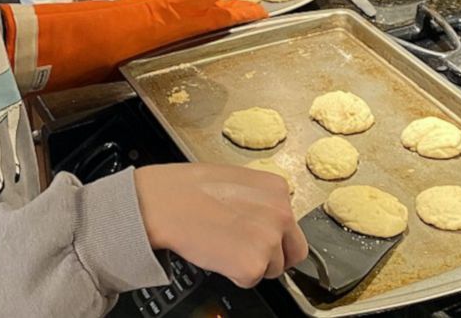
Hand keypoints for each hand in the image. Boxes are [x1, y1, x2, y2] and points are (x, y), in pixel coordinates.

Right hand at [134, 163, 307, 287]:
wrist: (165, 203)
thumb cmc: (188, 189)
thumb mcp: (237, 180)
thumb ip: (259, 199)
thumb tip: (266, 219)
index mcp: (278, 189)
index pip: (291, 224)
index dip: (274, 235)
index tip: (259, 237)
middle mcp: (282, 214)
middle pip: (294, 251)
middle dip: (274, 256)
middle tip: (247, 252)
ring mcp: (269, 241)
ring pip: (271, 268)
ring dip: (251, 264)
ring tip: (223, 246)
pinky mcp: (253, 265)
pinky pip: (250, 280)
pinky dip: (234, 275)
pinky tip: (217, 254)